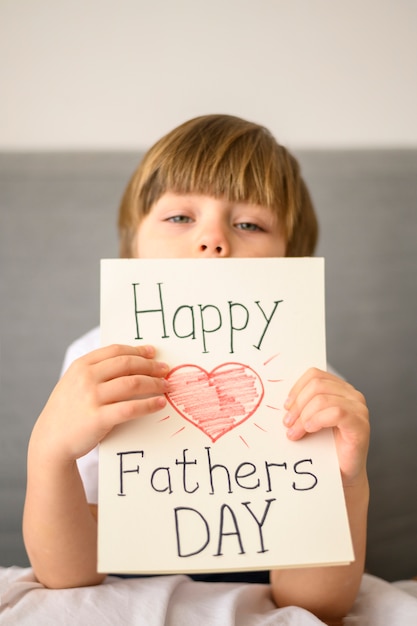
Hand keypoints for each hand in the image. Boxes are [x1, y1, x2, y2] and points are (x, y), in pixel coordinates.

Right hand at [29, 344, 169, 463]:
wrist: (51, 440)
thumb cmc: (68, 410)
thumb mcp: (75, 382)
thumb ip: (96, 371)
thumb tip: (132, 362)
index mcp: (81, 366)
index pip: (115, 351)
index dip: (137, 350)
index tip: (153, 353)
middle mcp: (86, 378)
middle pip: (127, 364)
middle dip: (150, 366)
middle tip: (165, 369)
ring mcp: (91, 398)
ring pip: (132, 384)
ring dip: (154, 383)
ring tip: (166, 386)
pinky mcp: (98, 418)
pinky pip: (131, 408)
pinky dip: (149, 405)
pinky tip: (160, 404)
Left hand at [283, 368, 369, 485]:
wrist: (342, 474)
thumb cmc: (326, 447)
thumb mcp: (311, 420)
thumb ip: (303, 405)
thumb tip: (284, 401)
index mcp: (339, 389)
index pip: (314, 375)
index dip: (296, 389)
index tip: (286, 406)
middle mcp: (351, 395)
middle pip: (316, 385)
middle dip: (298, 404)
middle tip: (287, 423)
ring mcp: (358, 408)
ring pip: (322, 399)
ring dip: (303, 416)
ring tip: (295, 432)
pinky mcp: (360, 424)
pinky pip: (336, 413)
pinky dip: (317, 420)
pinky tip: (309, 430)